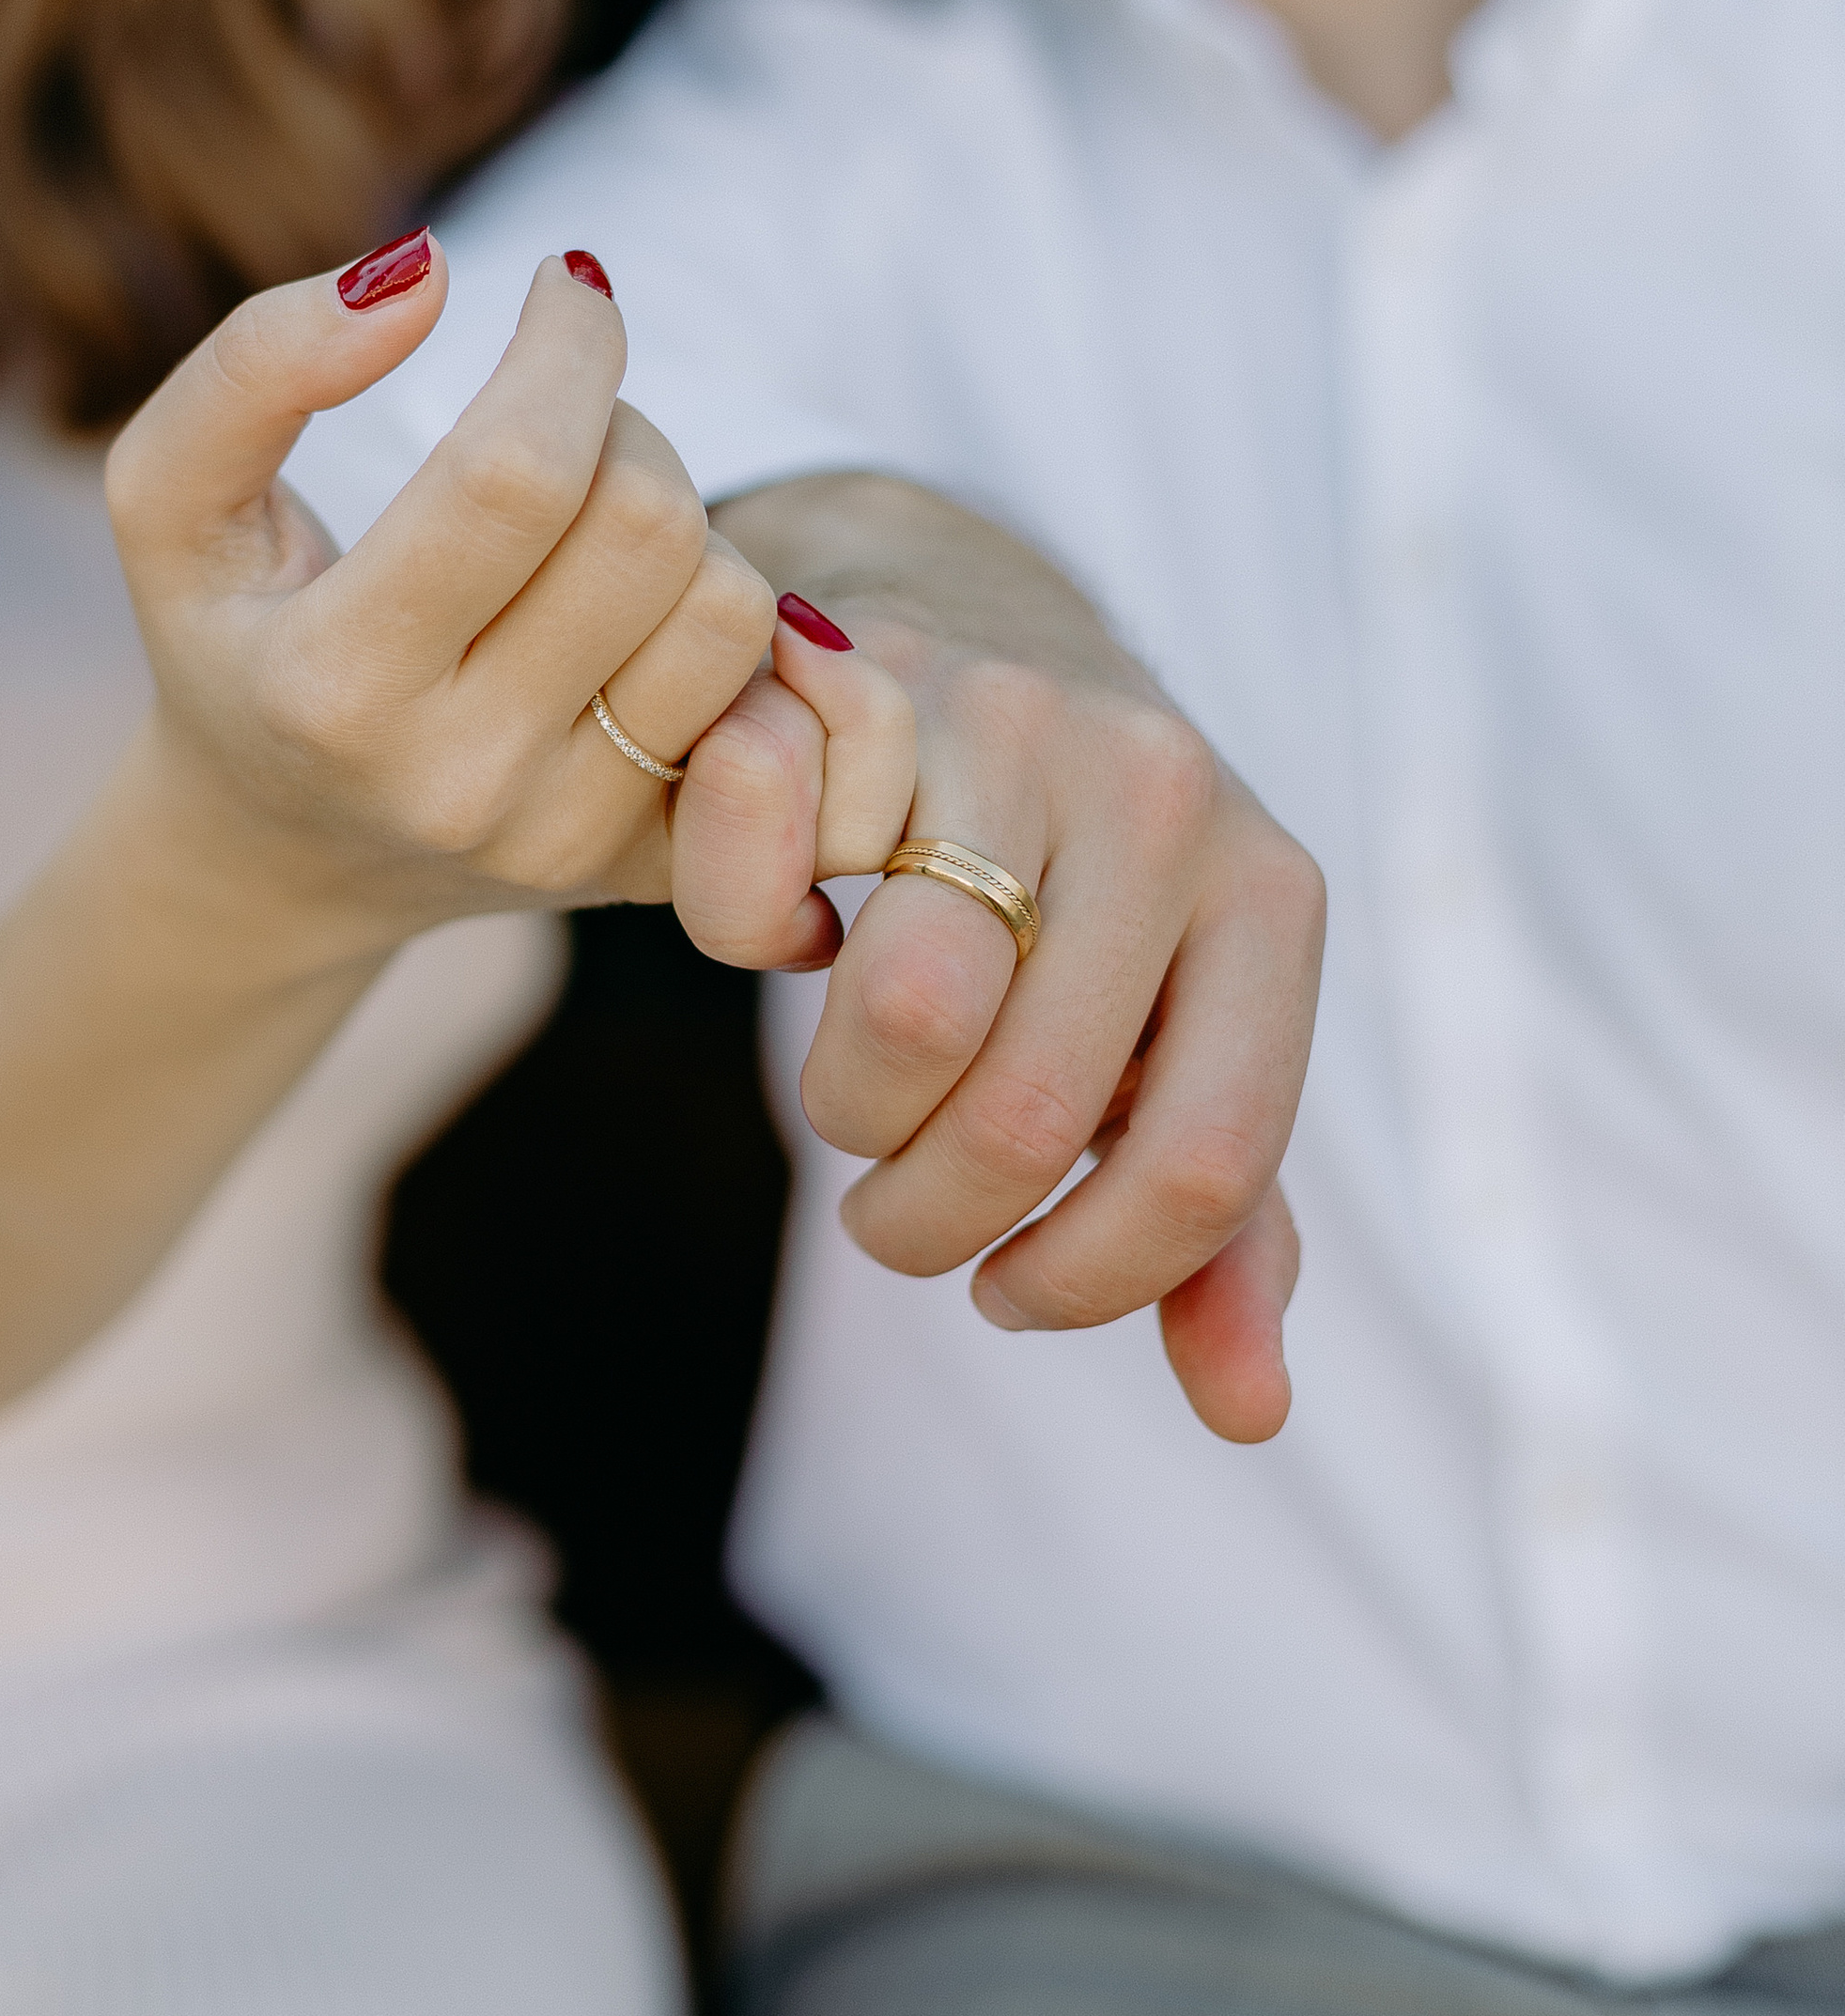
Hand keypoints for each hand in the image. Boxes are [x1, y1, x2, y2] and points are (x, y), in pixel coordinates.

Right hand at [106, 239, 776, 953]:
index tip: (568, 286)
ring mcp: (568, 836)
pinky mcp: (654, 869)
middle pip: (648, 523)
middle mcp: (460, 778)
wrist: (284, 855)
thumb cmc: (234, 638)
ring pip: (733, 607)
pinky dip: (728, 621)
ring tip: (594, 524)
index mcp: (332, 686)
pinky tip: (644, 613)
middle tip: (566, 420)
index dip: (570, 345)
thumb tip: (420, 270)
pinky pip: (775, 702)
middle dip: (623, 424)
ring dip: (681, 522)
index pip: (518, 472)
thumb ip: (256, 367)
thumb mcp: (170, 503)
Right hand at [692, 476, 1324, 1443]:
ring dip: (843, 1109)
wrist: (957, 602)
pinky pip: (764, 891)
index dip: (1087, 1278)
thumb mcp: (1172, 1023)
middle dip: (926, 1216)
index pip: (1208, 1169)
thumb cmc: (1070, 872)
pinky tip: (783, 919)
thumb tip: (1250, 1413)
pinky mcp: (854, 669)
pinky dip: (744, 934)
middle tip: (895, 1208)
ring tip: (853, 1091)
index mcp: (1271, 894)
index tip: (1008, 1292)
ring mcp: (1008, 718)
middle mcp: (1162, 790)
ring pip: (907, 1012)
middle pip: (1030, 1113)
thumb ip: (1216, 1218)